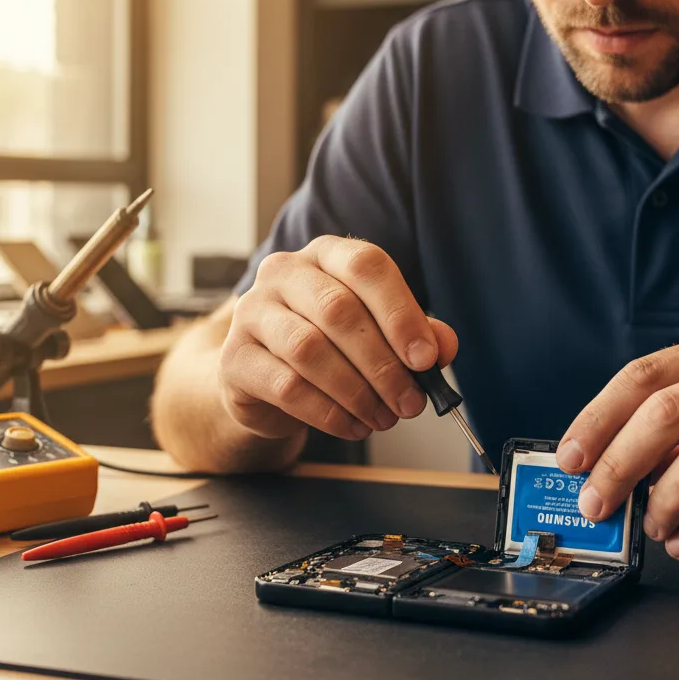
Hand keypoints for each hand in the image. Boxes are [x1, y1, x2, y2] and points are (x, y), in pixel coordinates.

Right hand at [218, 237, 456, 441]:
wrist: (265, 381)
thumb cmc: (330, 345)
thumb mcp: (378, 333)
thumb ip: (415, 333)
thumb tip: (443, 346)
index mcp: (326, 254)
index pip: (366, 266)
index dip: (400, 312)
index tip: (426, 358)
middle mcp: (284, 272)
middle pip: (339, 310)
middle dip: (383, 364)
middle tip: (411, 401)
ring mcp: (252, 312)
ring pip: (310, 349)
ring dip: (357, 391)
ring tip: (384, 418)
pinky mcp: (235, 358)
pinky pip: (287, 386)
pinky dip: (328, 412)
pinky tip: (353, 426)